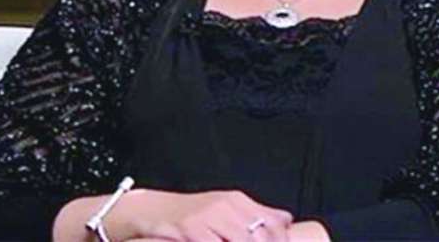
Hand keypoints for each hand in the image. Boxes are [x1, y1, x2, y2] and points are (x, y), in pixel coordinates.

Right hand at [122, 189, 292, 241]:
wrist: (151, 210)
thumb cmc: (190, 213)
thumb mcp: (225, 207)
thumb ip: (256, 213)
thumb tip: (286, 221)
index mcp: (237, 200)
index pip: (273, 222)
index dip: (282, 239)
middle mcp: (225, 206)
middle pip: (260, 234)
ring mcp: (208, 217)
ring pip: (241, 239)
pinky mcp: (190, 229)